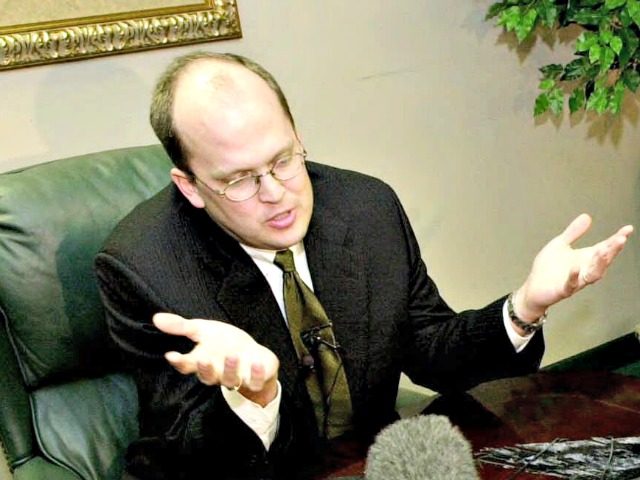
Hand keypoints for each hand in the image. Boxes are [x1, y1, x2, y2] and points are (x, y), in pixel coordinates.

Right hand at [153, 313, 278, 405]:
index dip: (179, 362)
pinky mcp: (255, 380)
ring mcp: (236, 378)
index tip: (171, 355)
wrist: (253, 354)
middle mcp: (217, 373)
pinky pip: (255, 382)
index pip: (187, 365)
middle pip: (207, 377)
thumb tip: (155, 318)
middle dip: (205, 369)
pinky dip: (256, 374)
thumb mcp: (204, 330)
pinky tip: (257, 363)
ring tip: (232, 355)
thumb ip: (182, 327)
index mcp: (203, 361)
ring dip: (230, 369)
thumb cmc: (225, 342)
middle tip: (203, 359)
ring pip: (230, 380)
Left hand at [513, 213, 632, 324]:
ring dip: (599, 263)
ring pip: (593, 274)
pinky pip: (570, 285)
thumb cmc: (547, 269)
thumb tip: (587, 216)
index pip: (605, 247)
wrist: (533, 288)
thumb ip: (574, 232)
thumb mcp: (560, 244)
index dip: (617, 239)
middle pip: (603, 260)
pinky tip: (575, 268)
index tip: (628, 229)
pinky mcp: (563, 290)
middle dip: (612, 250)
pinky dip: (573, 277)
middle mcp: (584, 269)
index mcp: (585, 258)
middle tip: (620, 239)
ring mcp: (575, 281)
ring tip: (603, 251)